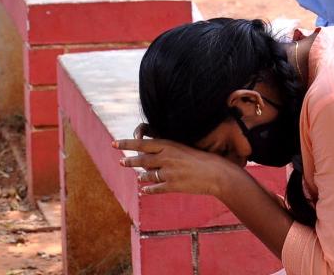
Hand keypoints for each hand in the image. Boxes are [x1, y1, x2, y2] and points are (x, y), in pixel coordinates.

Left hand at [114, 138, 238, 195]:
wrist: (218, 174)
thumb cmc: (206, 159)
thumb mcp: (187, 150)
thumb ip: (171, 151)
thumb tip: (158, 153)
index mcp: (170, 146)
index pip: (143, 144)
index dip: (127, 143)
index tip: (115, 143)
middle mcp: (166, 158)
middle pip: (142, 159)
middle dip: (129, 160)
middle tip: (120, 161)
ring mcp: (168, 173)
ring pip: (148, 174)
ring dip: (140, 175)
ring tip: (136, 175)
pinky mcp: (173, 186)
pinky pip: (156, 188)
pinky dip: (149, 189)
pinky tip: (144, 190)